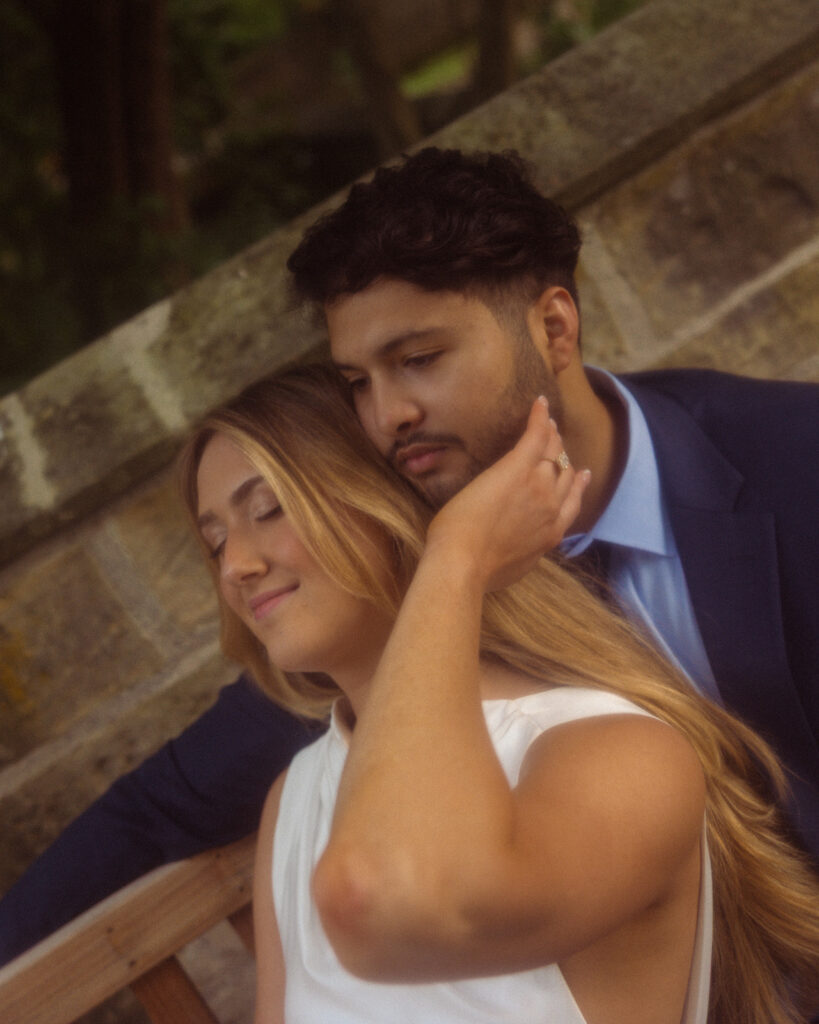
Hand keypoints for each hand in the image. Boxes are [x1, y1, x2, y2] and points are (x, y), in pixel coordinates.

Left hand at [426, 397, 589, 591]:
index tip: (580, 474)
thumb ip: (521, 553)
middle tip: (556, 442)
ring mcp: (538, 485)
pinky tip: (540, 403)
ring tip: (548, 424)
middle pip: (564, 473)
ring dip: (552, 436)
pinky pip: (536, 435)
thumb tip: (513, 551)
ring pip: (553, 452)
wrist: (464, 564)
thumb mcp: (512, 568)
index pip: (572, 503)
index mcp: (550, 535)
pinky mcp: (517, 469)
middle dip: (562, 456)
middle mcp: (551, 507)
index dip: (576, 485)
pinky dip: (540, 418)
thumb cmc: (477, 572)